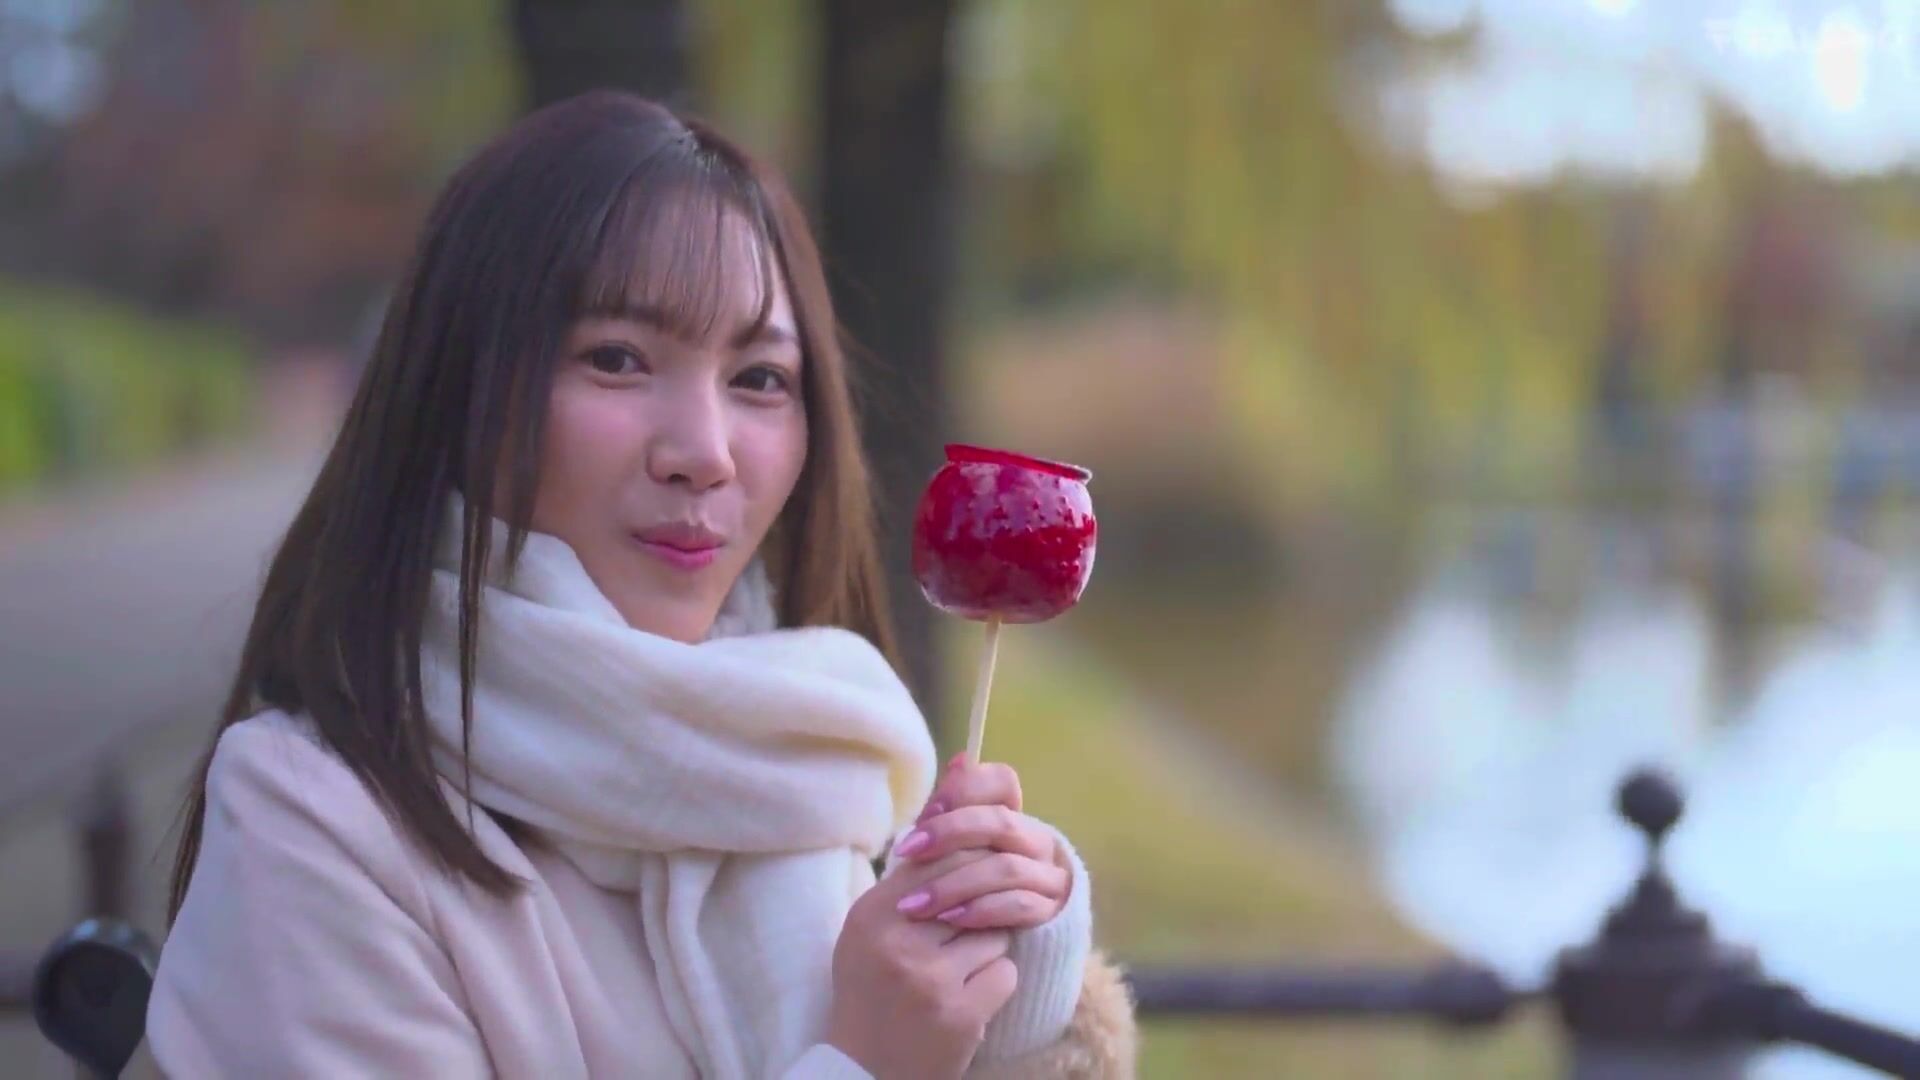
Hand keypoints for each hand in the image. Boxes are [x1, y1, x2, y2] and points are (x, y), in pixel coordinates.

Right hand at [826, 849, 1020, 1078]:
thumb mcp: (871, 928)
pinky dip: (994, 985)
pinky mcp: (959, 1013)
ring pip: (994, 933)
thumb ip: (909, 874)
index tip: (981, 867)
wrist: (865, 1071)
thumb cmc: (871, 989)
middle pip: (972, 889)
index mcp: (871, 914)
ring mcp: (929, 978)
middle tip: (969, 927)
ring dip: (986, 950)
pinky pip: (1005, 972)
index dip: (969, 859)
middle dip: (981, 906)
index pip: (938, 857)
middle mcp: (897, 941)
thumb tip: (953, 791)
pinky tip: (967, 998)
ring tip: (957, 972)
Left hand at [889, 757, 1071, 930]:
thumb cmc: (965, 890)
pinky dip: (982, 910)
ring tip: (917, 904)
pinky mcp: (1050, 913)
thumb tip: (959, 759)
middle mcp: (1035, 840)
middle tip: (906, 853)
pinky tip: (951, 919)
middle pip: (998, 822)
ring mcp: (1047, 876)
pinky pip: (1019, 905)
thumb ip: (949, 813)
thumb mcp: (950, 852)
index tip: (926, 812)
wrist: (989, 947)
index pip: (1002, 781)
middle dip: (948, 834)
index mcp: (1012, 816)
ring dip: (955, 884)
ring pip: (1006, 867)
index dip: (964, 790)